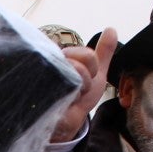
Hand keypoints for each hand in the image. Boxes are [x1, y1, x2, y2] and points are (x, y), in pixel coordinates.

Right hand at [51, 28, 117, 142]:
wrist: (67, 122)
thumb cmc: (79, 97)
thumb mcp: (96, 73)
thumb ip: (104, 52)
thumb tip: (111, 30)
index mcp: (66, 56)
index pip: (87, 55)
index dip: (92, 69)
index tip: (86, 79)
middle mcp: (53, 63)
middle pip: (78, 64)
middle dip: (85, 81)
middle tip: (78, 90)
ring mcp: (46, 78)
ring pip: (71, 75)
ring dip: (77, 92)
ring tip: (70, 97)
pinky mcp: (41, 94)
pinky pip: (61, 90)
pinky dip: (68, 99)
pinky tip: (63, 102)